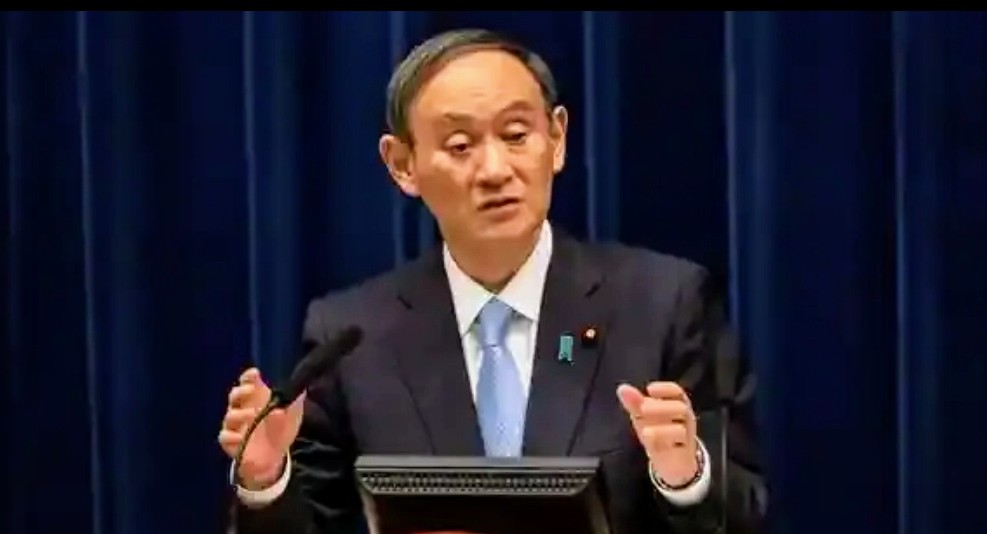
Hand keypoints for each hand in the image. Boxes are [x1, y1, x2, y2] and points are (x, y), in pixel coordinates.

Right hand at [218, 367, 304, 489]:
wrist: (275, 456)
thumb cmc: (281, 428)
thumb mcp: (293, 413)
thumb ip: (294, 400)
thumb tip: (297, 389)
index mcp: (257, 397)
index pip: (248, 382)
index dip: (248, 377)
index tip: (254, 374)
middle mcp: (243, 408)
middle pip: (235, 395)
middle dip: (241, 391)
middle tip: (251, 390)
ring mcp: (236, 426)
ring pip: (230, 416)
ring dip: (239, 414)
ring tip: (252, 415)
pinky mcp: (231, 443)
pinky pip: (225, 437)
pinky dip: (232, 436)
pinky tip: (241, 437)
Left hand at [616, 382, 698, 486]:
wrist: (671, 462)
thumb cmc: (657, 432)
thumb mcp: (643, 417)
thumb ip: (634, 403)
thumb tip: (622, 388)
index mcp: (675, 405)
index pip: (675, 392)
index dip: (664, 389)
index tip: (650, 389)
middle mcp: (684, 419)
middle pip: (681, 408)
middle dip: (661, 407)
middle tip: (643, 409)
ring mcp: (686, 436)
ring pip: (681, 429)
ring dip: (661, 429)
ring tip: (645, 432)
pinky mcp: (684, 452)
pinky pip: (678, 447)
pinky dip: (664, 443)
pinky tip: (650, 440)